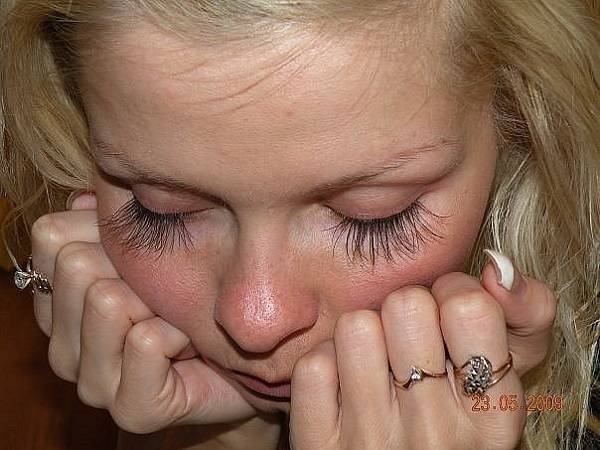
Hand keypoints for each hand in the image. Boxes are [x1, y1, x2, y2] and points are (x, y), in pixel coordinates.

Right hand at [30, 191, 257, 432]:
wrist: (244, 356)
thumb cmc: (193, 298)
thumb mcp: (152, 254)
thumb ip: (113, 227)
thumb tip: (85, 198)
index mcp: (60, 306)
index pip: (50, 236)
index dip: (103, 225)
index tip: (140, 247)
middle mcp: (64, 348)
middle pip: (77, 265)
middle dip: (137, 269)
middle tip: (165, 292)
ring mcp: (93, 385)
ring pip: (109, 301)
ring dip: (160, 302)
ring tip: (177, 318)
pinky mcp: (132, 409)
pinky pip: (147, 340)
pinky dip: (180, 333)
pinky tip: (188, 344)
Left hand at [289, 256, 555, 448]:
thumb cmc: (460, 412)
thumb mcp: (511, 368)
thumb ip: (527, 310)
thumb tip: (494, 265)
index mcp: (493, 415)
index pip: (468, 307)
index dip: (454, 292)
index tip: (449, 315)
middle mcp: (436, 437)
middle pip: (405, 306)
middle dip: (408, 310)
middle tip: (412, 341)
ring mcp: (373, 445)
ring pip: (356, 327)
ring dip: (366, 333)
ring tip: (379, 361)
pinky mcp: (322, 446)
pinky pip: (314, 366)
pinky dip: (329, 364)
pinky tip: (346, 385)